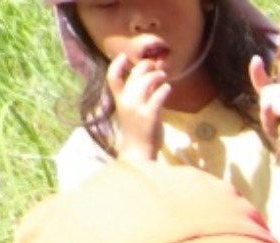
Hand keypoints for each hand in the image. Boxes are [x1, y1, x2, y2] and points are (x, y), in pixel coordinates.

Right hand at [106, 46, 171, 161]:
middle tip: (154, 65)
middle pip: (134, 76)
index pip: (112, 77)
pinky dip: (164, 89)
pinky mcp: (150, 115)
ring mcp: (137, 108)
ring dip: (156, 76)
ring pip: (146, 83)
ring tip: (163, 76)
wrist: (138, 150)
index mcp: (119, 100)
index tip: (124, 56)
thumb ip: (138, 96)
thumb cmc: (136, 131)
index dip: (116, 64)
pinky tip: (168, 88)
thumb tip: (150, 80)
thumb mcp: (132, 111)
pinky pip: (158, 96)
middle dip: (144, 66)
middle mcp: (126, 101)